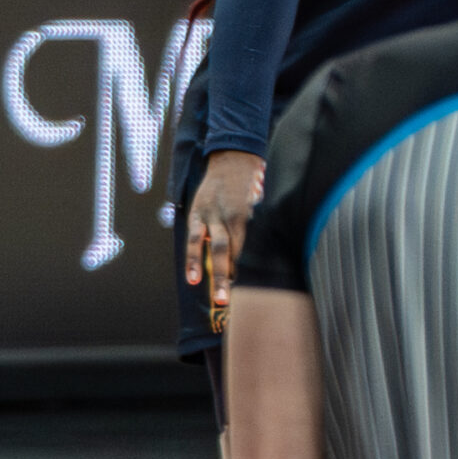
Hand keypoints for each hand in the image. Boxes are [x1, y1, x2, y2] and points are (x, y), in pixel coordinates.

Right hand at [183, 149, 266, 313]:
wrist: (232, 158)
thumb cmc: (251, 187)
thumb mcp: (261, 205)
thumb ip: (258, 230)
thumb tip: (264, 258)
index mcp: (252, 215)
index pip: (253, 247)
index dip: (253, 269)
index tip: (257, 292)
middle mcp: (233, 216)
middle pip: (235, 250)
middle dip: (235, 275)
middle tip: (236, 300)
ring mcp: (214, 214)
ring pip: (216, 247)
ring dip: (216, 273)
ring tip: (218, 298)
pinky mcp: (198, 213)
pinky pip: (195, 238)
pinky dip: (195, 259)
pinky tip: (193, 278)